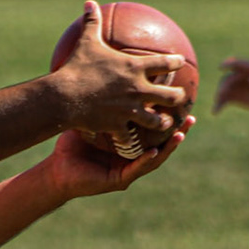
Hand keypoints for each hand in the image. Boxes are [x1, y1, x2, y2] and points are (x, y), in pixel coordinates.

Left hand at [43, 114, 192, 197]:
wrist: (56, 171)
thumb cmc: (71, 145)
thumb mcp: (88, 118)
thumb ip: (98, 101)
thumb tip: (99, 68)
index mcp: (128, 142)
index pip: (152, 126)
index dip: (167, 116)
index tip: (181, 100)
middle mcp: (132, 156)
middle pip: (161, 141)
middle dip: (177, 131)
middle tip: (191, 116)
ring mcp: (128, 169)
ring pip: (155, 157)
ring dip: (169, 147)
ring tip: (181, 135)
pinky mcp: (119, 179)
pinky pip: (137, 168)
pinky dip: (147, 160)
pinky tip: (156, 151)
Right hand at [49, 0, 187, 137]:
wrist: (64, 96)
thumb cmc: (76, 67)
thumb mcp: (87, 42)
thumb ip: (92, 22)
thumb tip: (90, 2)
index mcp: (135, 67)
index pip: (165, 63)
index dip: (176, 62)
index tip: (180, 61)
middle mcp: (138, 89)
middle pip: (171, 96)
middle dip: (179, 97)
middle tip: (180, 97)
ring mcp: (130, 109)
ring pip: (157, 120)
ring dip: (163, 122)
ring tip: (165, 123)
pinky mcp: (119, 124)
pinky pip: (132, 136)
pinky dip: (134, 141)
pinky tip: (136, 145)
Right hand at [213, 58, 248, 112]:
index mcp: (246, 67)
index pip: (236, 65)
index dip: (228, 65)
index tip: (221, 67)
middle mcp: (236, 76)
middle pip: (227, 79)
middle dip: (224, 85)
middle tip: (222, 92)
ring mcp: (232, 86)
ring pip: (222, 90)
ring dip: (219, 96)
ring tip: (218, 103)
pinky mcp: (231, 97)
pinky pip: (223, 101)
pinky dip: (218, 106)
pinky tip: (215, 112)